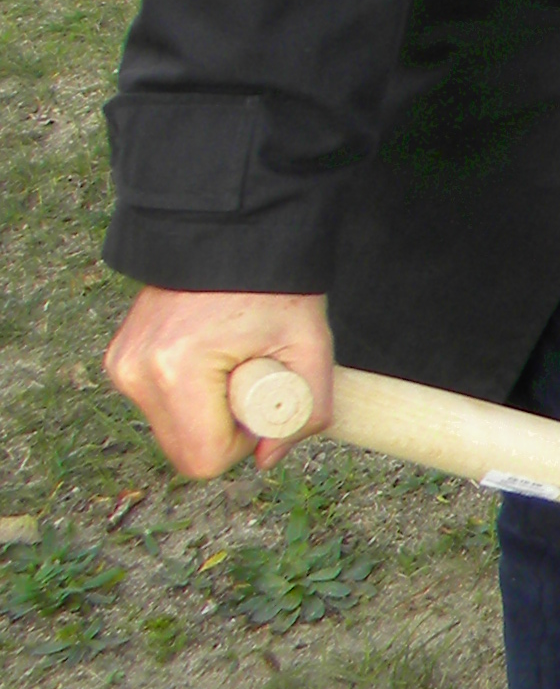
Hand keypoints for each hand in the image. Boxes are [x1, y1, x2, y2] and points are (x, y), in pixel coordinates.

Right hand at [105, 287, 333, 479]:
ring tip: (230, 355)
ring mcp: (122, 363)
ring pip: (171, 429)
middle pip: (183, 451)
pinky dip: (188, 392)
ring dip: (205, 410)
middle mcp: (137, 372)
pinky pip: (159, 402)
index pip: (205, 459)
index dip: (243, 442)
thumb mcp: (311, 346)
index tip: (262, 398)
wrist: (236, 229)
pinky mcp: (119, 357)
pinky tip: (209, 351)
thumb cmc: (275, 283)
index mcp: (177, 371)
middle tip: (250, 375)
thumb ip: (304, 413)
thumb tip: (268, 458)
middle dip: (223, 429)